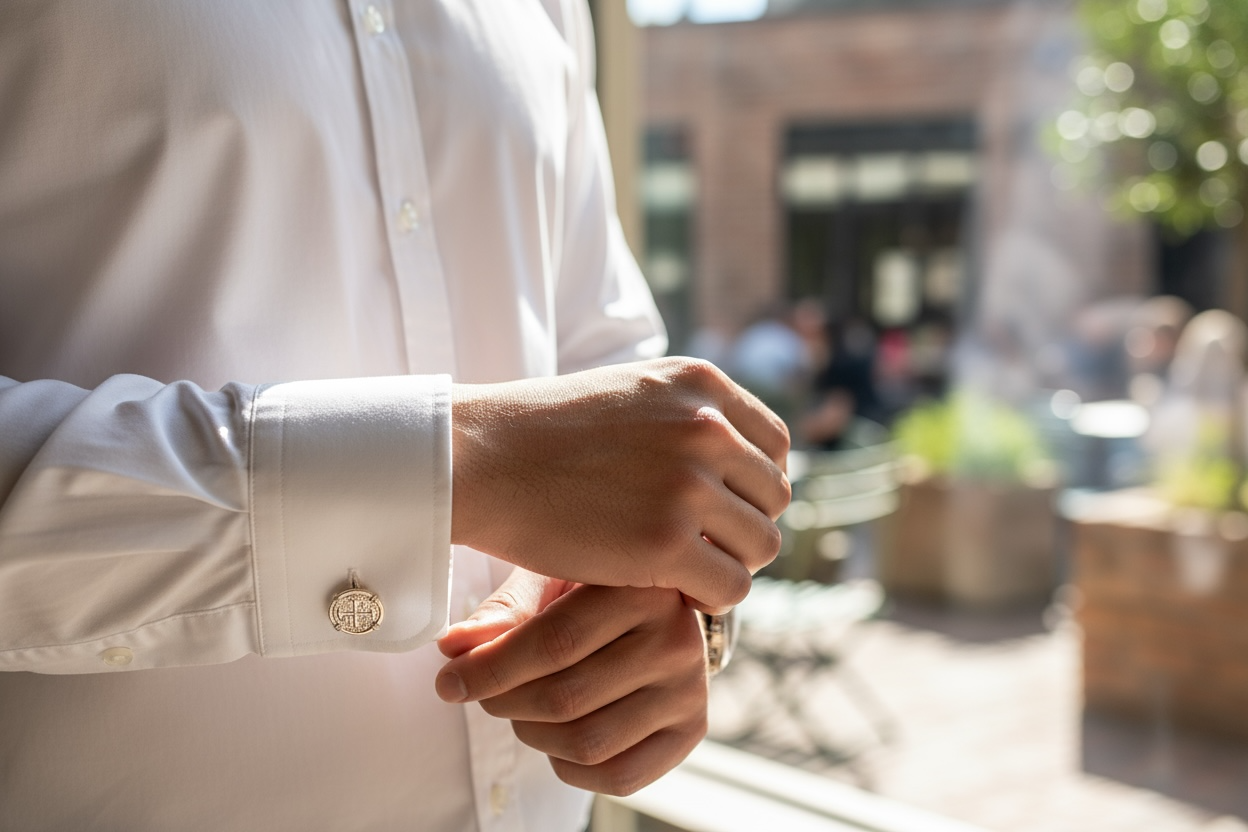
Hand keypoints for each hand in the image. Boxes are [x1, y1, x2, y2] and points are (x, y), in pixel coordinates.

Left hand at [436, 568, 708, 796]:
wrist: (653, 607)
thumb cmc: (590, 590)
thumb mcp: (550, 581)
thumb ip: (505, 612)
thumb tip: (453, 648)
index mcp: (642, 588)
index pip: (555, 643)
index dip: (491, 669)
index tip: (449, 680)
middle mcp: (676, 639)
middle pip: (565, 698)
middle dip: (504, 703)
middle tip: (481, 693)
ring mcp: (689, 690)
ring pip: (587, 742)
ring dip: (532, 735)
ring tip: (519, 709)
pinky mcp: (692, 731)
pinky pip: (618, 777)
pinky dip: (568, 767)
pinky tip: (555, 737)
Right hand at [451, 357, 789, 612]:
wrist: (479, 459)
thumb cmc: (541, 433)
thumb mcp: (630, 393)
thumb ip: (687, 415)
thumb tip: (738, 457)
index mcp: (701, 385)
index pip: (775, 444)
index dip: (753, 483)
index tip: (720, 507)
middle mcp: (706, 427)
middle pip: (774, 496)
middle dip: (742, 526)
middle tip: (699, 545)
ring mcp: (688, 484)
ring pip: (762, 545)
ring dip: (730, 563)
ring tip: (684, 569)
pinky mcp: (666, 542)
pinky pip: (731, 587)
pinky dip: (710, 599)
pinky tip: (673, 591)